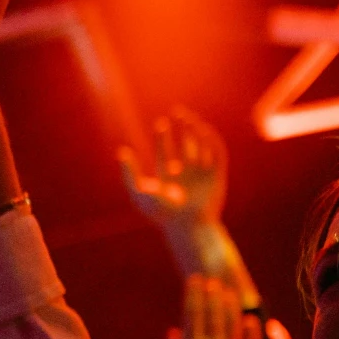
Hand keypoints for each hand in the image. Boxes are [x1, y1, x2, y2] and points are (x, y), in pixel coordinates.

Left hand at [119, 107, 227, 230]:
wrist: (186, 225)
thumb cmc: (161, 213)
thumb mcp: (140, 192)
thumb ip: (130, 173)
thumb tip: (121, 152)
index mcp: (169, 180)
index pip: (166, 154)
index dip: (163, 138)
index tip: (160, 124)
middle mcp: (186, 176)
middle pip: (185, 147)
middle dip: (183, 129)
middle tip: (178, 113)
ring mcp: (202, 175)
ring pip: (201, 147)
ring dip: (196, 131)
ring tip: (188, 118)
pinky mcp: (217, 176)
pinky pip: (216, 154)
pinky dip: (210, 140)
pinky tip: (202, 129)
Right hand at [164, 274, 263, 338]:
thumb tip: (175, 331)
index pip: (194, 309)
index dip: (195, 291)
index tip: (196, 280)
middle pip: (215, 309)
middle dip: (213, 291)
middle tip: (212, 282)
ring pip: (234, 319)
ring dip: (231, 303)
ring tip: (228, 294)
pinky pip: (253, 338)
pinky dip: (250, 326)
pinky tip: (247, 319)